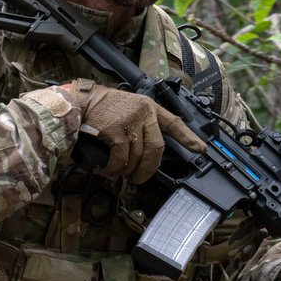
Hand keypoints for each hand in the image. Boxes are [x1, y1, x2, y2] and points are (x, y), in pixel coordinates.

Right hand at [66, 79, 205, 182]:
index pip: (174, 123)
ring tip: (119, 174)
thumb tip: (145, 155)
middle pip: (156, 149)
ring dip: (128, 171)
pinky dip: (113, 169)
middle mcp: (143, 114)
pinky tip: (107, 170)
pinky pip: (120, 160)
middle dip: (148, 169)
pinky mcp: (116, 132)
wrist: (80, 102)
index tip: (200, 149)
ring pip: (137, 157)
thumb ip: (141, 124)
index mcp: (149, 107)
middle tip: (139, 178)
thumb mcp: (128, 107)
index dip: (188, 138)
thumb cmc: (102, 108)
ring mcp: (130, 123)